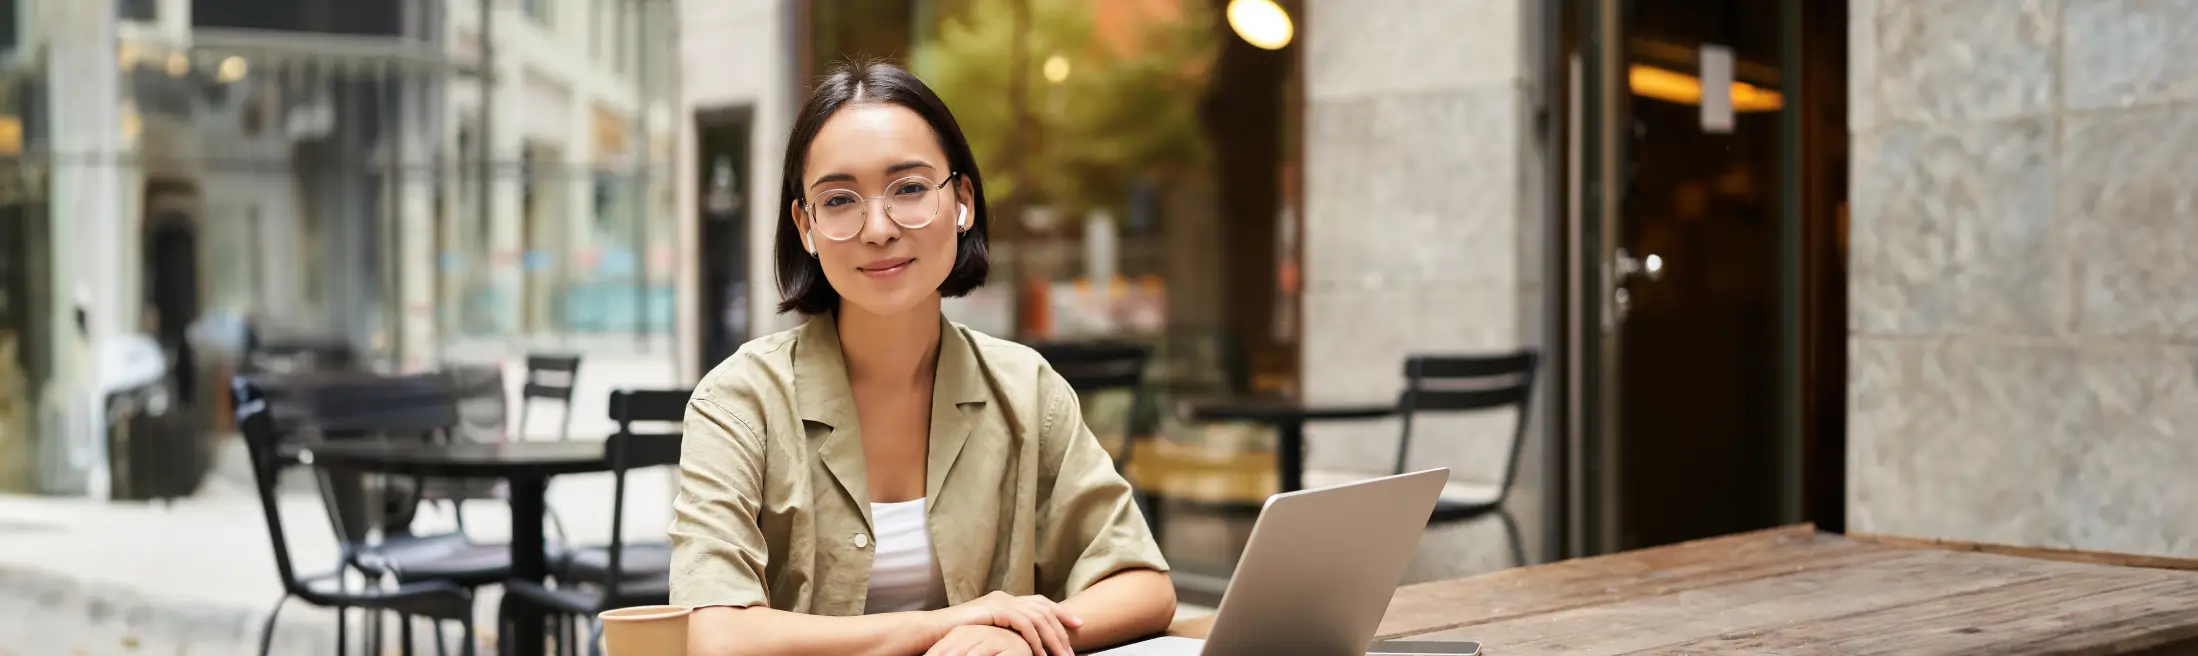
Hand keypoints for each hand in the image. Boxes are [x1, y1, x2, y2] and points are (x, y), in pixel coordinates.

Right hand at [943, 591, 1082, 655]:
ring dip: (1052, 639)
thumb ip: (1006, 632)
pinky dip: (1035, 640)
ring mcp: (1001, 602)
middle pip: (1044, 609)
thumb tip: (1025, 643)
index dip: (1061, 613)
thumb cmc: (958, 636)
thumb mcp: (988, 632)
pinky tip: (1039, 655)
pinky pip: (1024, 625)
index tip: (1078, 625)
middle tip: (1072, 650)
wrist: (934, 631)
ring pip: (1038, 618)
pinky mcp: (995, 610)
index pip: (1040, 603)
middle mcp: (1006, 597)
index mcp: (1006, 600)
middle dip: (1062, 629)